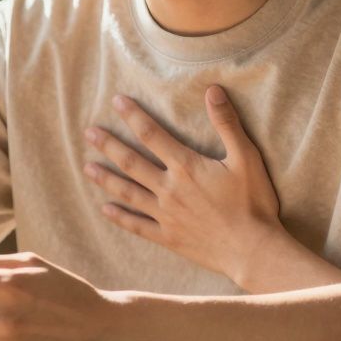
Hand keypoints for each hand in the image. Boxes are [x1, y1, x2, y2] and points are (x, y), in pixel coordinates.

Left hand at [81, 87, 284, 287]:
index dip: (133, 116)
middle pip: (131, 162)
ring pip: (128, 192)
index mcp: (186, 166)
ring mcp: (165, 215)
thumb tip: (213, 90)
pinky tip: (105, 209)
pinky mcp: (168, 237)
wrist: (253, 250)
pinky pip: (137, 226)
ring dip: (106, 179)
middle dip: (109, 145)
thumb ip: (227, 123)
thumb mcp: (246, 158)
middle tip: (88, 133)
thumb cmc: (253, 203)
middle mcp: (169, 189)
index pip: (151, 134)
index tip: (116, 102)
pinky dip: (120, 217)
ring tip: (87, 168)